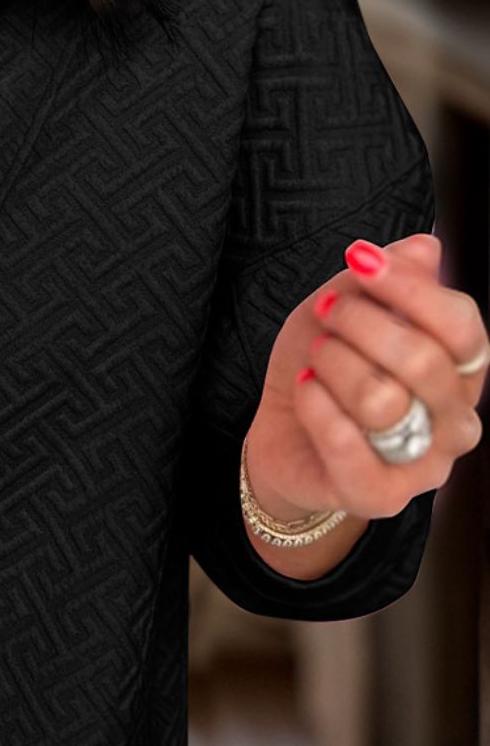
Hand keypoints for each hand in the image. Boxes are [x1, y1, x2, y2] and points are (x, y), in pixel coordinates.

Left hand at [246, 232, 487, 522]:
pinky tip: (305, 390)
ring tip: (315, 360)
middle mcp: (456, 419)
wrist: (285, 435)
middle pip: (423, 360)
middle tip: (324, 314)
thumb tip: (424, 248)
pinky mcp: (381, 497)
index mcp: (462, 369)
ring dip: (334, 365)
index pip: (460, 325)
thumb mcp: (346, 310)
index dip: (410, 288)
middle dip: (360, 324)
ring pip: (382, 401)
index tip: (360, 261)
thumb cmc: (326, 369)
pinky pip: (348, 445)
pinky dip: (316, 407)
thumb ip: (383, 281)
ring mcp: (425, 464)